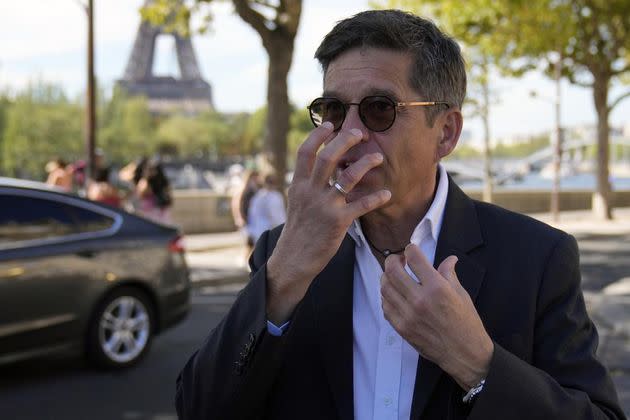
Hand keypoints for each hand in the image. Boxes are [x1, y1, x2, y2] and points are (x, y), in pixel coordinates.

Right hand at [266, 122, 390, 323]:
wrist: (294, 258)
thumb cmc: (299, 229)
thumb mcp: (296, 202)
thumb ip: (307, 183)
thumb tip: (318, 163)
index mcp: (298, 185)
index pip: (305, 152)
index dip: (317, 136)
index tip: (331, 124)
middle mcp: (310, 192)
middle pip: (326, 158)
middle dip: (344, 141)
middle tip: (360, 133)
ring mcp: (324, 207)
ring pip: (347, 178)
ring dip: (365, 165)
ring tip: (379, 158)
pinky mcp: (338, 222)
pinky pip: (361, 205)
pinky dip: (376, 198)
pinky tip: (387, 193)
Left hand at [381, 245, 493, 389]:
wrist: (465, 354)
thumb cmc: (467, 324)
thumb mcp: (461, 294)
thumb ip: (449, 274)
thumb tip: (449, 259)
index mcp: (437, 288)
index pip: (414, 258)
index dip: (410, 249)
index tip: (411, 250)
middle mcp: (419, 300)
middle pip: (392, 270)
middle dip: (393, 260)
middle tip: (399, 260)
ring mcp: (408, 315)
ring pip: (384, 287)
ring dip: (387, 277)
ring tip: (395, 276)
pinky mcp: (401, 327)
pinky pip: (385, 306)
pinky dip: (387, 296)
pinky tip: (395, 294)